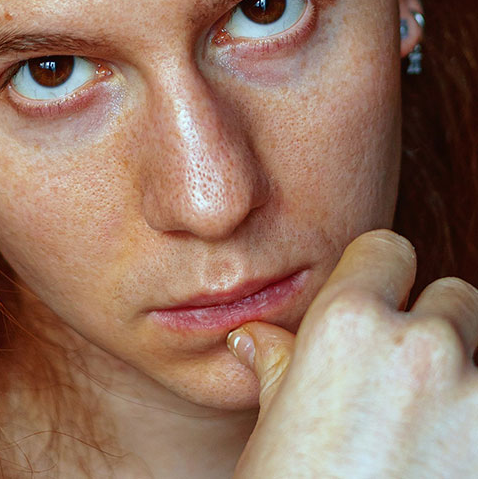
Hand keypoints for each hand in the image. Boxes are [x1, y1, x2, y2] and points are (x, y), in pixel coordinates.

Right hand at [229, 229, 477, 477]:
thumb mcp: (275, 436)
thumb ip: (281, 371)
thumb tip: (255, 340)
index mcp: (348, 323)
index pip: (387, 251)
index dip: (382, 279)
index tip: (380, 310)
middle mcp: (421, 345)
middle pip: (454, 298)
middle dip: (440, 333)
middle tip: (414, 390)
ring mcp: (477, 398)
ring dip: (471, 380)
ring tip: (438, 432)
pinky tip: (454, 458)